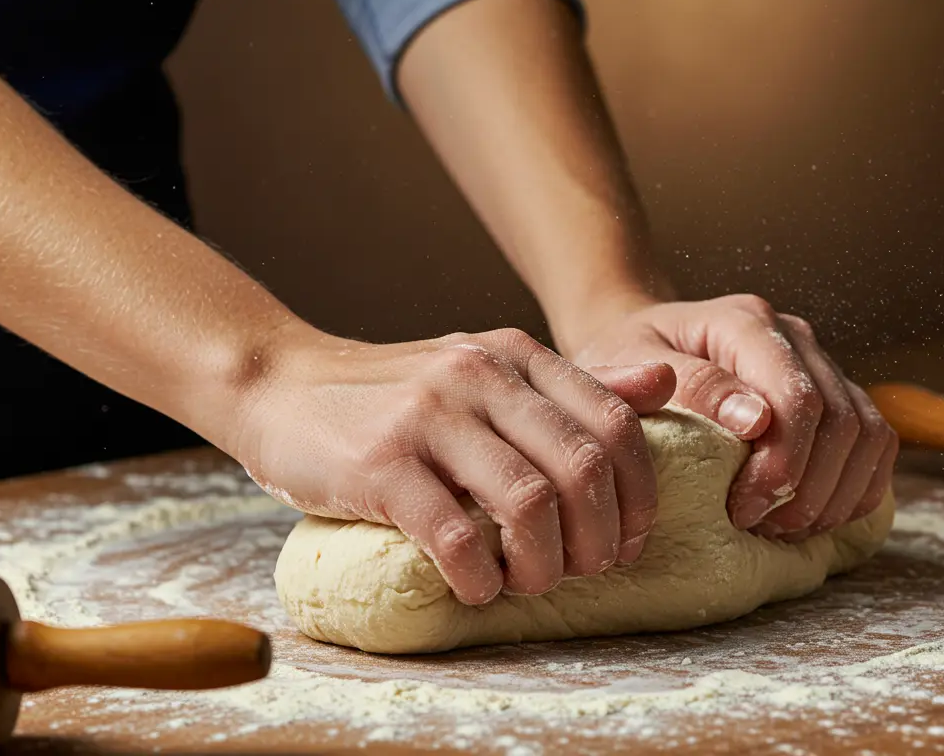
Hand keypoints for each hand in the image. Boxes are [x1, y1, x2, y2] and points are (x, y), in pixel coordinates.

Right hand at [226, 323, 674, 604]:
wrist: (280, 384)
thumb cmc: (392, 395)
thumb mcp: (484, 371)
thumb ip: (567, 387)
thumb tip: (663, 386)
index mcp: (516, 356)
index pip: (617, 423)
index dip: (639, 493)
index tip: (627, 539)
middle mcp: (481, 375)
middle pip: (585, 466)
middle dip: (600, 537)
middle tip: (584, 572)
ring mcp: (430, 416)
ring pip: (530, 503)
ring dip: (543, 564)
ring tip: (527, 583)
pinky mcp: (380, 464)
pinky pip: (455, 535)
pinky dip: (477, 577)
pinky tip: (473, 587)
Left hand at [565, 294, 897, 540]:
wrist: (642, 345)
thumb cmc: (630, 360)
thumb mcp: (631, 365)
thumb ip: (692, 384)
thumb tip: (756, 420)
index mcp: (746, 322)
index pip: (797, 397)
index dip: (784, 463)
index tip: (743, 510)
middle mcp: (795, 337)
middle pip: (842, 421)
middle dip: (810, 489)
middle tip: (764, 527)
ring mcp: (821, 363)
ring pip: (869, 434)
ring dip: (836, 495)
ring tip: (786, 527)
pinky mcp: (835, 393)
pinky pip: (876, 444)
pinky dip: (856, 489)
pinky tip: (814, 517)